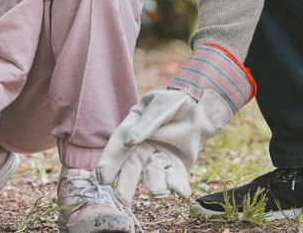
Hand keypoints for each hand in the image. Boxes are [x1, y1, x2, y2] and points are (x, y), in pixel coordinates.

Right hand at [96, 43, 254, 201]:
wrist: (199, 109)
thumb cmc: (174, 103)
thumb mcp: (160, 107)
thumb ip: (146, 124)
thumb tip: (129, 142)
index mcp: (131, 129)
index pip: (119, 146)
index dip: (110, 161)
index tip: (103, 177)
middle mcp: (141, 148)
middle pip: (131, 167)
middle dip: (126, 183)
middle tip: (122, 198)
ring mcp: (157, 159)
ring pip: (152, 174)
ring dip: (155, 184)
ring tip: (159, 191)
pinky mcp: (174, 167)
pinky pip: (174, 178)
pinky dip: (177, 185)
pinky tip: (182, 192)